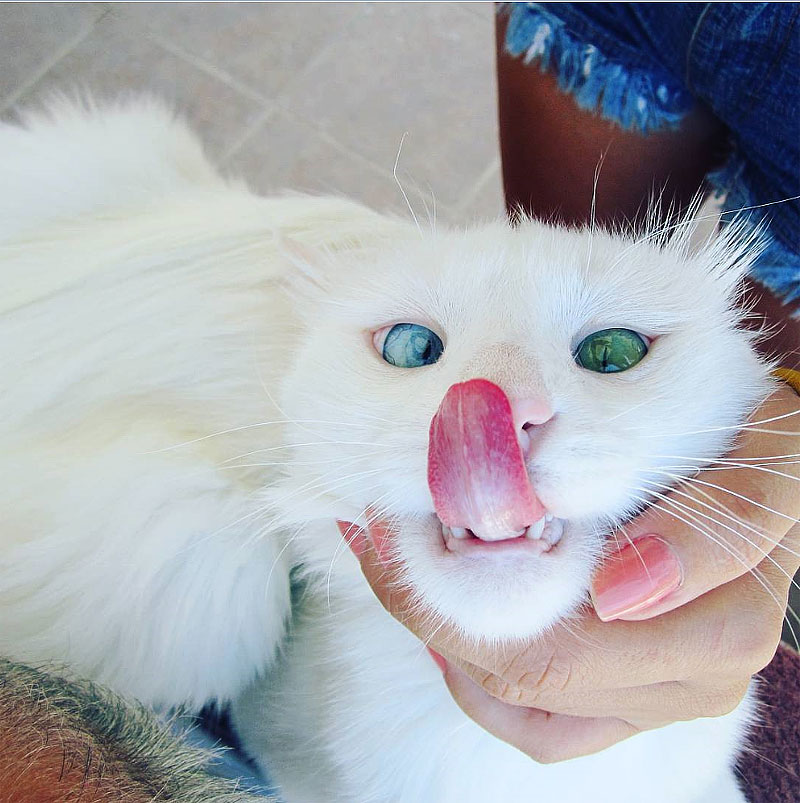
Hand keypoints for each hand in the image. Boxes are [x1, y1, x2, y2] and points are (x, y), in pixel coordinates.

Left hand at [343, 383, 799, 762]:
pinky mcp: (624, 703)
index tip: (392, 527)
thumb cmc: (758, 458)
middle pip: (528, 672)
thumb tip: (618, 592)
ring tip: (389, 562)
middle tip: (375, 534)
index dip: (456, 592)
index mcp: (720, 624)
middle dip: (432, 607)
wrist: (767, 477)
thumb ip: (717, 522)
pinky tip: (441, 623)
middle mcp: (687, 681)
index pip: (561, 636)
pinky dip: (475, 677)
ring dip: (441, 633)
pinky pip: (537, 723)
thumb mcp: (758, 466)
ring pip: (519, 700)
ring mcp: (651, 699)